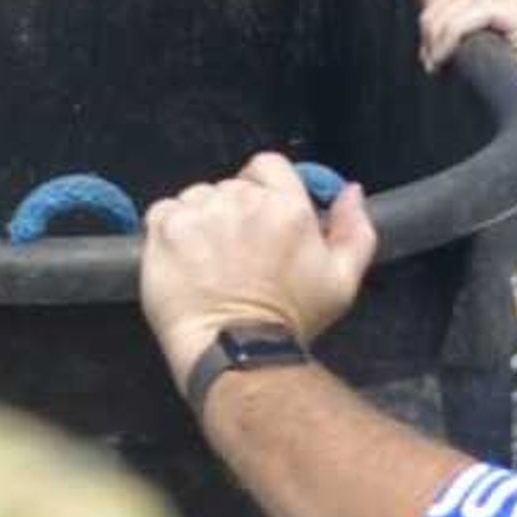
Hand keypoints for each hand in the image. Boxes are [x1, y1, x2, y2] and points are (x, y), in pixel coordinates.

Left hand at [138, 153, 378, 382]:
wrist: (235, 352)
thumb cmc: (291, 321)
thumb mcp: (341, 281)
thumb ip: (354, 231)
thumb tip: (351, 191)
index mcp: (287, 206)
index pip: (267, 165)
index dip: (261, 186)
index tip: (257, 218)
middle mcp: (242, 201)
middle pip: (229, 186)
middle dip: (231, 212)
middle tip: (234, 253)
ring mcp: (200, 213)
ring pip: (195, 198)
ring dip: (199, 220)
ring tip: (205, 260)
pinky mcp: (165, 229)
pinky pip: (162, 212)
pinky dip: (169, 230)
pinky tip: (181, 259)